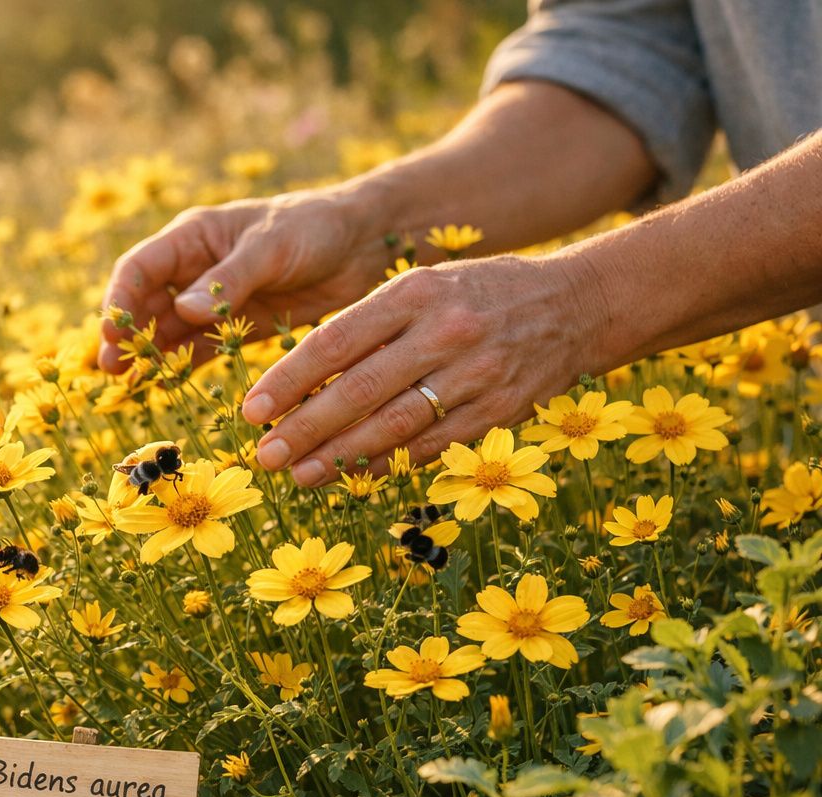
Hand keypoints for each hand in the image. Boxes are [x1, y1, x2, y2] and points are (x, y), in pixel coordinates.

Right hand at [98, 189, 388, 373]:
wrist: (363, 243)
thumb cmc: (314, 227)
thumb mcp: (272, 247)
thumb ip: (228, 280)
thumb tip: (183, 311)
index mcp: (193, 237)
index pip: (139, 268)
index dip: (120, 299)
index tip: (112, 333)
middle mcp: (194, 269)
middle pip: (144, 303)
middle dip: (125, 335)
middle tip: (111, 369)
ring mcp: (213, 301)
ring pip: (166, 330)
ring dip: (147, 355)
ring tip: (128, 385)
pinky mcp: (235, 327)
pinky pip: (198, 350)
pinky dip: (180, 367)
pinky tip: (165, 388)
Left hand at [241, 254, 606, 485]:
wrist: (577, 304)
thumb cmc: (477, 294)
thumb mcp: (421, 287)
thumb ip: (367, 326)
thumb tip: (298, 381)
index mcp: (414, 293)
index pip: (335, 342)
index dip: (288, 381)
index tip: (251, 410)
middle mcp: (444, 332)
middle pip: (360, 390)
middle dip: (305, 428)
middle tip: (264, 455)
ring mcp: (476, 374)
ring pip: (394, 425)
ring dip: (339, 457)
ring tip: (297, 475)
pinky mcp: (499, 411)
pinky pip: (430, 446)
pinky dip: (387, 465)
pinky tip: (350, 477)